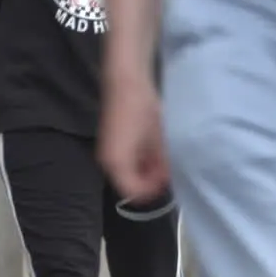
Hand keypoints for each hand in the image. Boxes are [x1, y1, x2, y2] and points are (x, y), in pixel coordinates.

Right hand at [99, 72, 169, 200]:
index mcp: (117, 163)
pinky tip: (153, 152)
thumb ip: (158, 165)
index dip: (152, 190)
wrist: (126, 84)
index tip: (166, 180)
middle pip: (131, 186)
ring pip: (130, 176)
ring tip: (161, 158)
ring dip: (146, 172)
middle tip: (166, 169)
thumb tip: (163, 180)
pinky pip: (127, 163)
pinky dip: (141, 162)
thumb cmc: (141, 110)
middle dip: (150, 181)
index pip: (134, 192)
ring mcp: (109, 154)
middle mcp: (110, 163)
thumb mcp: (155, 141)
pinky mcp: (112, 146)